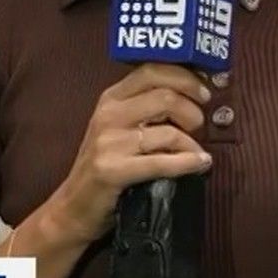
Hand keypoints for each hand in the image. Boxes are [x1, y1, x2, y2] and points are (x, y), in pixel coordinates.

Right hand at [43, 64, 212, 245]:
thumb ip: (148, 108)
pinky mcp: (113, 170)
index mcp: (111, 98)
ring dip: (192, 144)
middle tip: (198, 127)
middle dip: (193, 111)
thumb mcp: (119, 127)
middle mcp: (108, 114)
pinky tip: (200, 164)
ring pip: (169, 131)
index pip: (153, 71)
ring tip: (197, 154)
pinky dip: (188, 163)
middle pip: (166, 96)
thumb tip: (194, 94)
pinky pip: (162, 162)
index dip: (185, 78)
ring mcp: (108, 142)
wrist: (73, 207)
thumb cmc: (106, 166)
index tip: (204, 92)